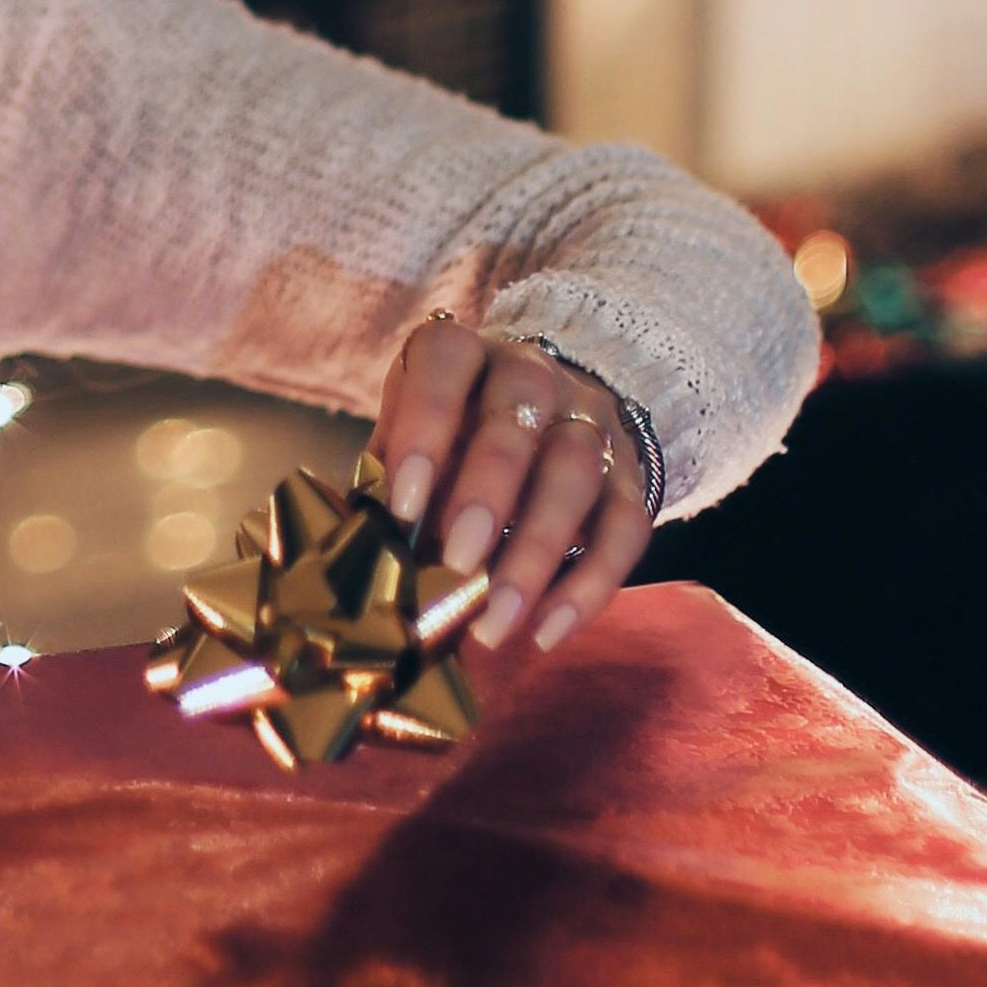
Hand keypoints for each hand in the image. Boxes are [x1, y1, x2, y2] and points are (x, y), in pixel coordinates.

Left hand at [370, 318, 649, 655]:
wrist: (544, 413)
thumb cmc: (452, 435)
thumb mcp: (409, 437)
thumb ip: (387, 484)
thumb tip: (357, 561)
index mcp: (464, 354)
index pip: (449, 363)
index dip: (426, 427)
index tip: (403, 504)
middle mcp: (534, 375)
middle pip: (520, 419)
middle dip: (487, 494)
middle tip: (456, 563)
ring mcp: (589, 422)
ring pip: (577, 472)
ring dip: (535, 551)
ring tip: (494, 620)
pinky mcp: (630, 475)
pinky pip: (627, 525)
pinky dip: (589, 585)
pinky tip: (545, 632)